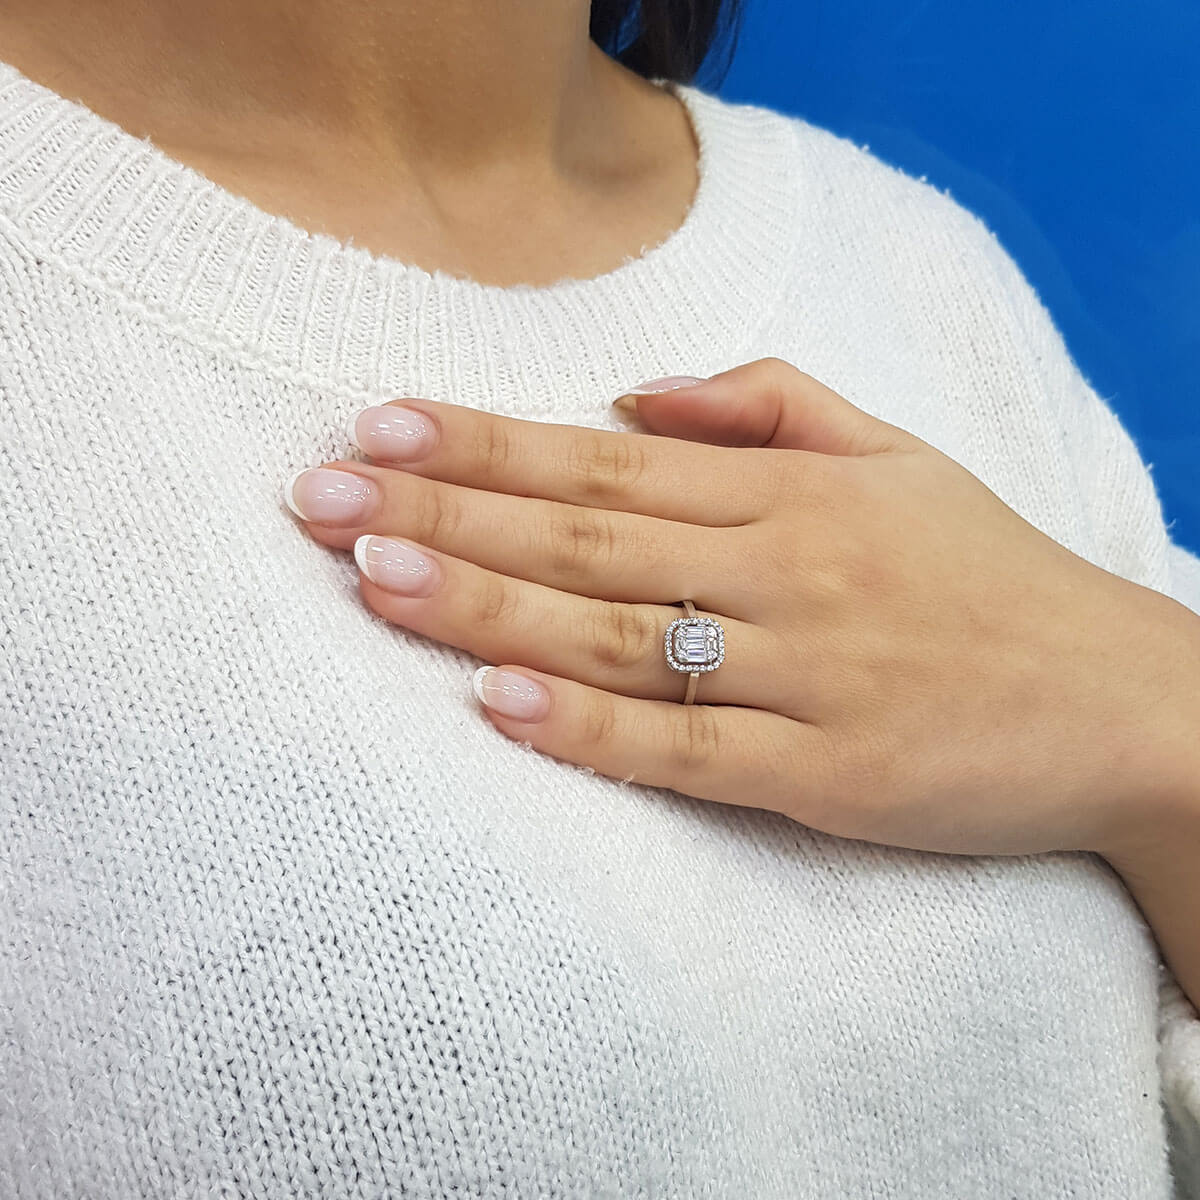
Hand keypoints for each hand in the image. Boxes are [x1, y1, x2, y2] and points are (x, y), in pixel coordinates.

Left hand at [284, 357, 1194, 859]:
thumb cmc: (994, 577)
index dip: (483, 444)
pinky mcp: (828, 774)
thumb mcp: (901, 455)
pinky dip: (591, 730)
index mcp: (791, 494)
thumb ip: (771, 404)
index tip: (377, 427)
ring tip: (369, 576)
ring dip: (485, 608)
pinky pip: (689, 749)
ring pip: (618, 634)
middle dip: (442, 514)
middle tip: (318, 497)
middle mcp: (787, 570)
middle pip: (585, 537)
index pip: (604, 459)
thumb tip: (638, 389)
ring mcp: (805, 674)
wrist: (1127, 703)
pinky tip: (499, 707)